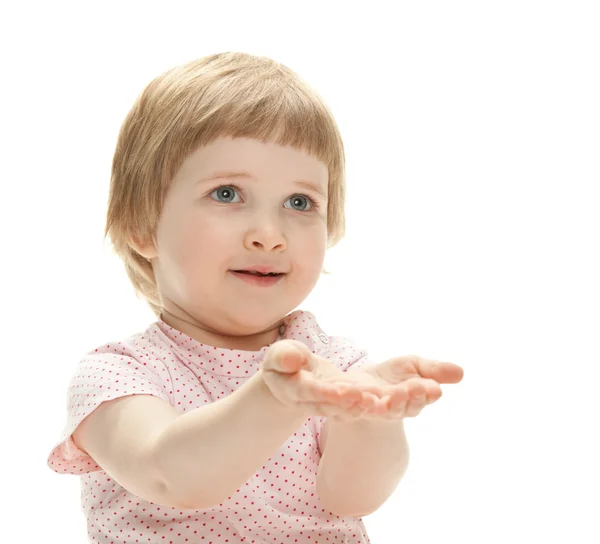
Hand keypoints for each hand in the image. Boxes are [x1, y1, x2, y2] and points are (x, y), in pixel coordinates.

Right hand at [261, 339, 395, 422]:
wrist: (289, 377)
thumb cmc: (283, 360)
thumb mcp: (278, 354)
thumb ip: (283, 357)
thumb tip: (291, 359)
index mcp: (292, 389)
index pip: (309, 391)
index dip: (324, 392)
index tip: (341, 390)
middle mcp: (310, 403)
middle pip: (331, 405)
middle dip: (350, 403)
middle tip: (371, 398)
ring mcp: (325, 405)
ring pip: (344, 410)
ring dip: (363, 407)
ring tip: (382, 400)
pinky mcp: (338, 404)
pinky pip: (353, 408)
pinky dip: (368, 406)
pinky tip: (384, 400)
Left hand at [346, 355, 464, 419]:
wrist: (363, 380)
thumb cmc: (395, 374)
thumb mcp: (415, 365)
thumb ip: (435, 370)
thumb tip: (461, 372)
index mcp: (414, 400)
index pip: (423, 398)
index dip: (427, 394)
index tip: (432, 388)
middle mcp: (396, 409)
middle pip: (403, 406)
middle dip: (406, 398)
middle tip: (410, 388)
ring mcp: (375, 410)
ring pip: (381, 410)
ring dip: (384, 404)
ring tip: (384, 396)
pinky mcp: (355, 407)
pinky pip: (356, 406)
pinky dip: (356, 400)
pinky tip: (359, 394)